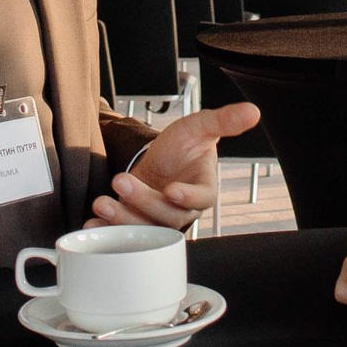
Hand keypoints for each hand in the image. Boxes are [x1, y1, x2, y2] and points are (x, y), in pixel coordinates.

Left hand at [89, 101, 258, 228]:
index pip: (202, 199)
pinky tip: (92, 225)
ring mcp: (160, 220)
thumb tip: (253, 111)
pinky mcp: (139, 224)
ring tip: (102, 202)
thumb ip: (223, 120)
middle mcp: (183, 209)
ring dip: (122, 218)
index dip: (189, 197)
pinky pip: (126, 234)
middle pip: (168, 216)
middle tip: (121, 181)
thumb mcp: (199, 126)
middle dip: (143, 201)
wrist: (162, 159)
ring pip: (146, 229)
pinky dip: (108, 231)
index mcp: (204, 188)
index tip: (172, 190)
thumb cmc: (184, 144)